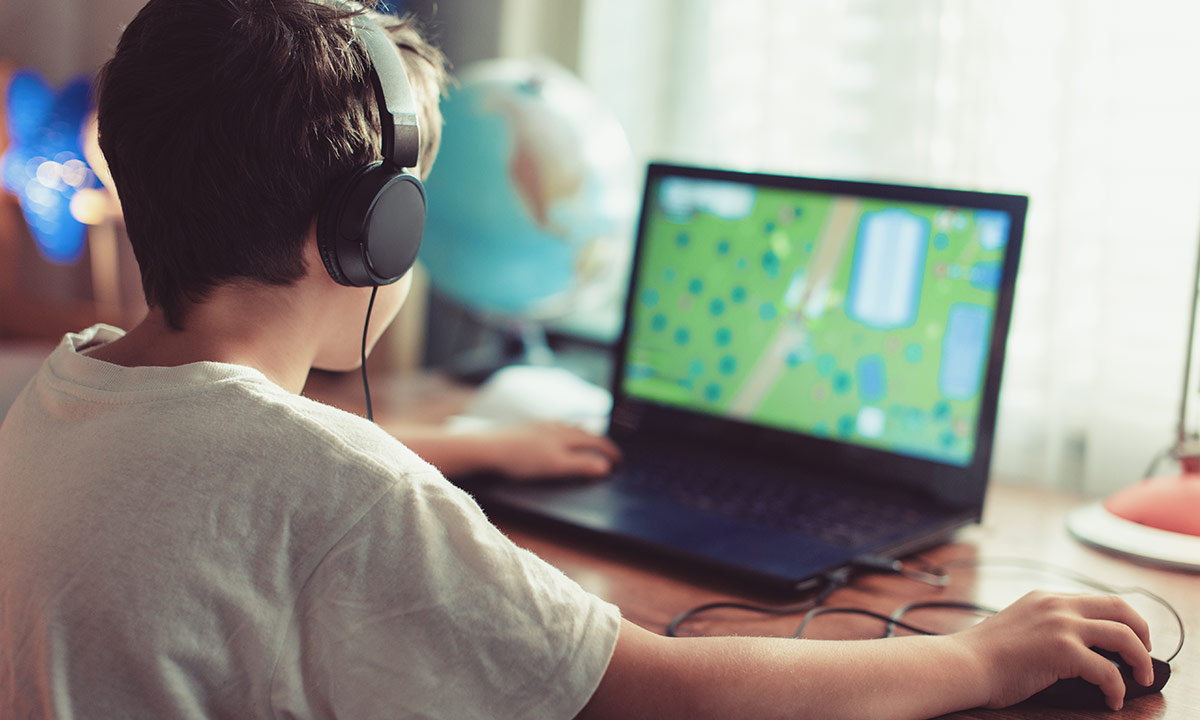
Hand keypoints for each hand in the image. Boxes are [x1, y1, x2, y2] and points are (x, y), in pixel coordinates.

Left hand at [475, 421, 620, 480]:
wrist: (488, 448)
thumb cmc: (521, 459)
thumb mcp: (556, 466)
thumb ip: (581, 466)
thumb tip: (605, 467)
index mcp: (566, 435)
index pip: (596, 441)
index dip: (610, 451)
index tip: (619, 461)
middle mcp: (556, 426)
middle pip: (584, 431)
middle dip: (598, 441)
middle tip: (608, 452)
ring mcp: (540, 425)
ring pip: (568, 427)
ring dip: (582, 434)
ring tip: (586, 441)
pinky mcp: (527, 428)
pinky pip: (554, 428)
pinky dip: (564, 433)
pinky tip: (555, 437)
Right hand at [956, 591, 1153, 710]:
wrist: (964, 664)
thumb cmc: (986, 656)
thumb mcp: (1019, 624)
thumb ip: (1047, 625)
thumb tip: (1081, 649)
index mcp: (1046, 597)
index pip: (1098, 599)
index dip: (1122, 619)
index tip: (1129, 638)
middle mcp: (1057, 605)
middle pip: (1121, 608)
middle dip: (1142, 632)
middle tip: (1143, 656)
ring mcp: (1061, 625)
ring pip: (1124, 636)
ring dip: (1140, 660)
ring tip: (1140, 679)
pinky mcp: (1063, 650)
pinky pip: (1108, 672)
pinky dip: (1117, 689)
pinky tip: (1110, 700)